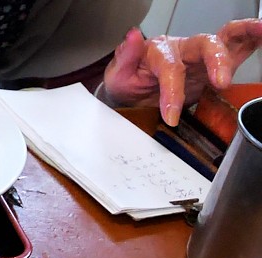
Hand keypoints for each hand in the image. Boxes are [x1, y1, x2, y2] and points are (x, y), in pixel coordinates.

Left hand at [102, 20, 261, 124]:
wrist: (131, 93)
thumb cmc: (127, 83)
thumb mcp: (116, 76)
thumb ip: (125, 58)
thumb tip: (132, 36)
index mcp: (158, 50)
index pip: (170, 67)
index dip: (172, 91)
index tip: (171, 116)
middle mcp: (183, 47)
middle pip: (204, 45)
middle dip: (216, 60)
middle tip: (220, 82)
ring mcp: (200, 55)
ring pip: (225, 38)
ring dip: (246, 33)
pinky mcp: (213, 64)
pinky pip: (237, 47)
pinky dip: (253, 40)